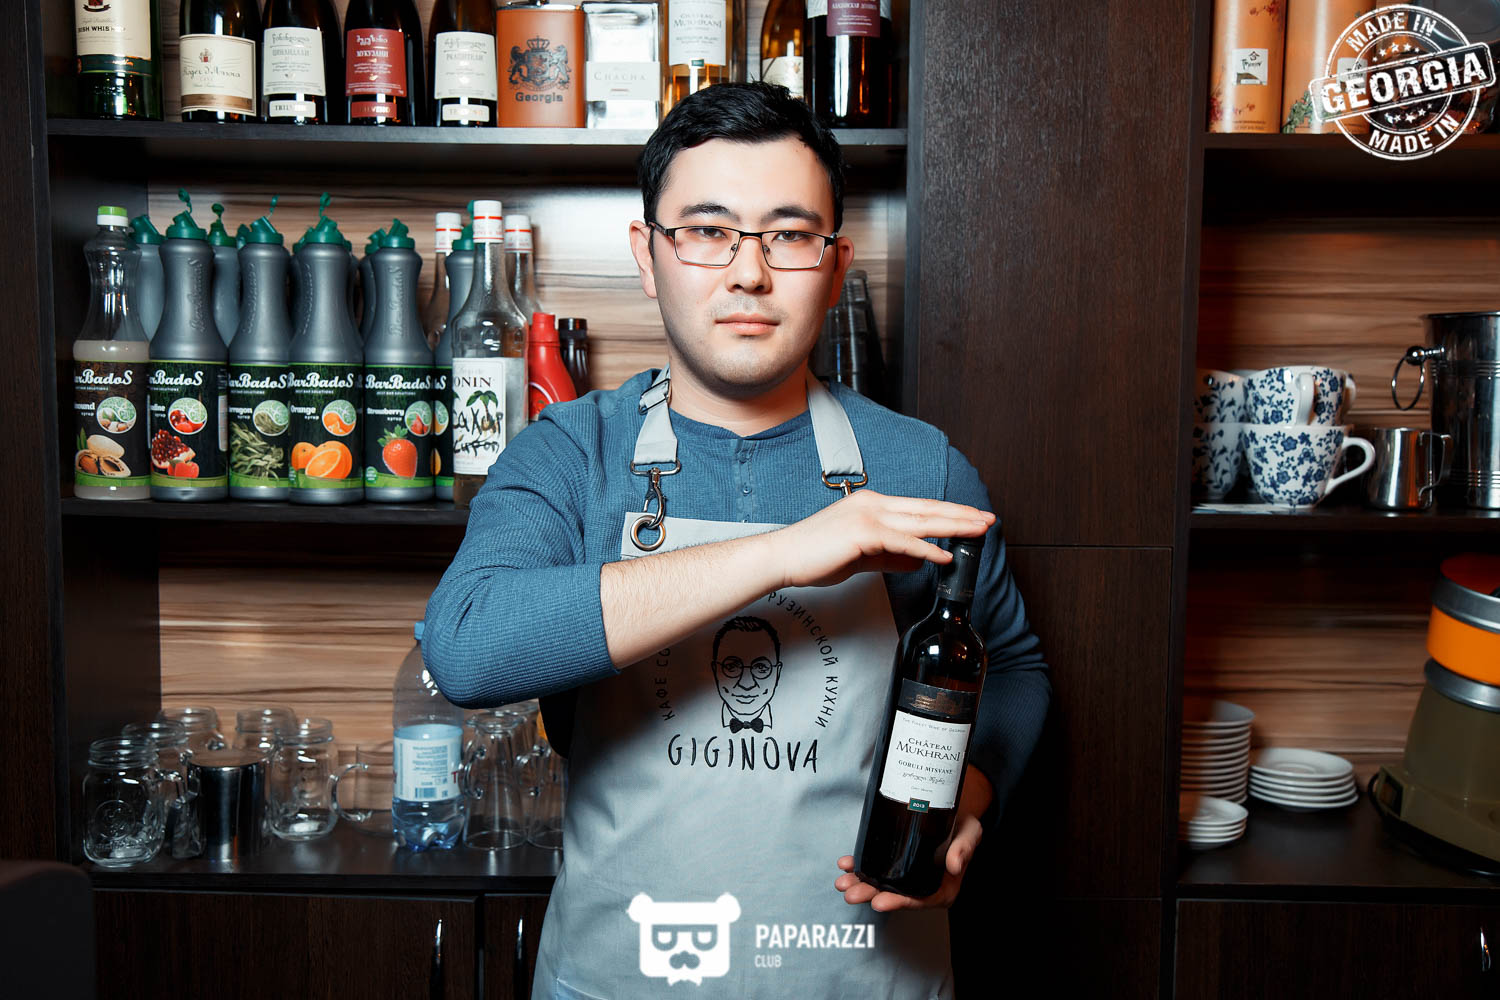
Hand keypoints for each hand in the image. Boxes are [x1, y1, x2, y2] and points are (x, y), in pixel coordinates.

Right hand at [770, 490, 994, 589]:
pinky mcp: (862, 534)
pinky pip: (902, 541)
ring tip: (977, 532)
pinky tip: (944, 556)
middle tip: (987, 520)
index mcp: (872, 505)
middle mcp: (873, 505)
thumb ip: (891, 556)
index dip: (949, 513)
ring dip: (952, 527)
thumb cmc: (815, 556)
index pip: (919, 508)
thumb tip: (919, 560)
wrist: (784, 558)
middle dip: (960, 515)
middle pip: (926, 510)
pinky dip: (926, 549)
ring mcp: (867, 516)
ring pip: (920, 522)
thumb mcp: (861, 556)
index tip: (972, 518)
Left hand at [832, 809, 983, 910]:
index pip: (918, 899)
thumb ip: (964, 849)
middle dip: (870, 894)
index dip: (898, 902)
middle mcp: (921, 885)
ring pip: (880, 884)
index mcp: (941, 888)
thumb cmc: (964, 828)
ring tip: (842, 882)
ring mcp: (906, 876)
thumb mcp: (971, 834)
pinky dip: (860, 866)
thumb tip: (954, 865)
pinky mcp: (895, 863)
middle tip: (851, 893)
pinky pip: (876, 867)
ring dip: (859, 884)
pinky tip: (846, 863)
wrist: (953, 813)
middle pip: (894, 895)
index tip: (879, 902)